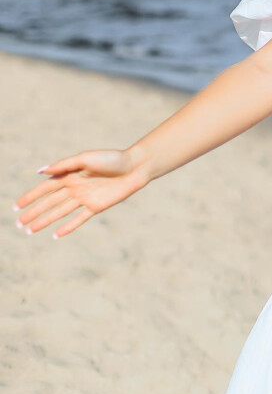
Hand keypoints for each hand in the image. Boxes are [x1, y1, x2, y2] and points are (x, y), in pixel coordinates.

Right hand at [12, 149, 146, 239]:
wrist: (135, 167)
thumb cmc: (112, 159)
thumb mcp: (85, 158)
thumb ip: (64, 165)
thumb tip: (40, 171)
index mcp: (70, 175)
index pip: (45, 188)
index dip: (30, 197)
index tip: (15, 206)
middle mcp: (74, 188)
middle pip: (49, 203)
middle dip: (33, 212)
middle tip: (18, 223)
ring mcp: (85, 198)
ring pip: (60, 212)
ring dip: (45, 221)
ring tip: (30, 231)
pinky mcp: (97, 206)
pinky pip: (79, 219)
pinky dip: (67, 227)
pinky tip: (55, 235)